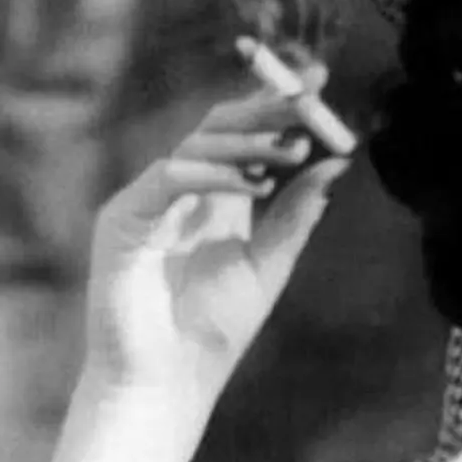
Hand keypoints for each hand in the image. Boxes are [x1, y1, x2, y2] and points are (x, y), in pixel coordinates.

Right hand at [83, 84, 350, 403]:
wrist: (170, 379)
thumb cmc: (216, 327)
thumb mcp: (271, 263)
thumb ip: (297, 215)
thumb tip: (336, 167)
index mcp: (220, 194)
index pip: (246, 132)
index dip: (278, 105)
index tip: (319, 82)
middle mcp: (185, 188)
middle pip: (221, 125)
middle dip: (266, 107)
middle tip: (308, 97)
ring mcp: (152, 198)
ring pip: (198, 144)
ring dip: (248, 141)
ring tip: (292, 148)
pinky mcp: (125, 216)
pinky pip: (170, 175)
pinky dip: (212, 173)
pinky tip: (251, 184)